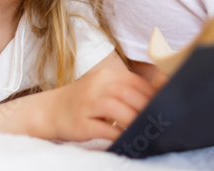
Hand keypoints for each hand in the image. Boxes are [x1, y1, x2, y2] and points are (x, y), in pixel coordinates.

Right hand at [32, 63, 155, 140]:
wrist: (50, 110)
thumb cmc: (84, 101)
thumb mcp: (103, 88)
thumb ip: (124, 90)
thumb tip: (154, 101)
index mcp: (106, 75)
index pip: (134, 81)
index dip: (151, 94)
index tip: (163, 105)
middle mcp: (96, 86)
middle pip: (128, 93)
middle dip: (146, 108)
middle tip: (157, 120)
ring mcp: (87, 104)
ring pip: (117, 109)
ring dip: (133, 120)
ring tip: (145, 129)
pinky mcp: (81, 123)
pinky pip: (103, 129)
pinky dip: (118, 134)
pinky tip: (127, 138)